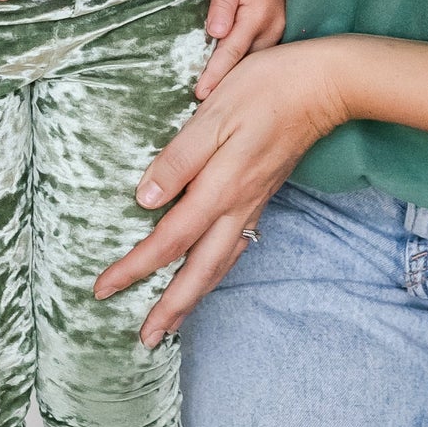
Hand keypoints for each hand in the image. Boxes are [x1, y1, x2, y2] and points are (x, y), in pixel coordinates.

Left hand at [96, 37, 351, 345]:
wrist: (324, 86)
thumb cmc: (265, 88)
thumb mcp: (214, 113)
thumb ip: (179, 158)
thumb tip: (145, 200)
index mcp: (219, 188)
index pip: (167, 240)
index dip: (134, 267)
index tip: (103, 289)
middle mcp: (237, 206)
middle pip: (199, 271)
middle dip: (170, 307)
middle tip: (144, 339)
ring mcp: (254, 204)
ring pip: (220, 265)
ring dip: (193, 296)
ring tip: (172, 320)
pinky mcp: (263, 195)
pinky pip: (235, 248)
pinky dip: (216, 271)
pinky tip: (209, 272)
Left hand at [197, 0, 287, 98]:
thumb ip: (222, 4)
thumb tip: (215, 33)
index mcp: (257, 16)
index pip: (230, 54)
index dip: (214, 76)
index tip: (201, 96)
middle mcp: (272, 27)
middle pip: (246, 64)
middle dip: (227, 85)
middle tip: (207, 107)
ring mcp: (279, 27)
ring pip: (257, 61)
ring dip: (240, 77)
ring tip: (220, 98)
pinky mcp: (279, 26)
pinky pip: (263, 52)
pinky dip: (250, 65)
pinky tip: (239, 76)